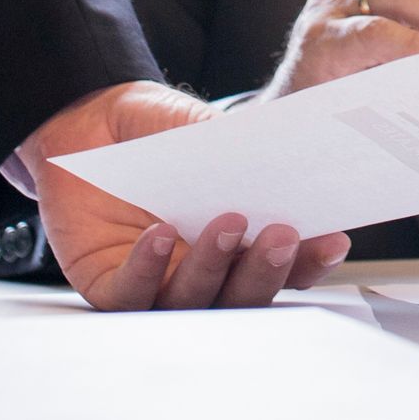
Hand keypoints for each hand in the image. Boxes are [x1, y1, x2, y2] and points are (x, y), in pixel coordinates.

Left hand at [21, 82, 349, 308]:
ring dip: (214, 267)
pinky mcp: (109, 284)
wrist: (85, 118)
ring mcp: (156, 282)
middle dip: (267, 268)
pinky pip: (132, 294)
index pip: (280, 264)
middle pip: (242, 294)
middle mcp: (199, 269)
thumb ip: (238, 152)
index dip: (309, 259)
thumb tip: (287, 158)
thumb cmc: (150, 129)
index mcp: (234, 238)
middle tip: (283, 235)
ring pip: (193, 301)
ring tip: (226, 224)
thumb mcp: (200, 129)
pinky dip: (148, 269)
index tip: (333, 239)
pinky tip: (158, 234)